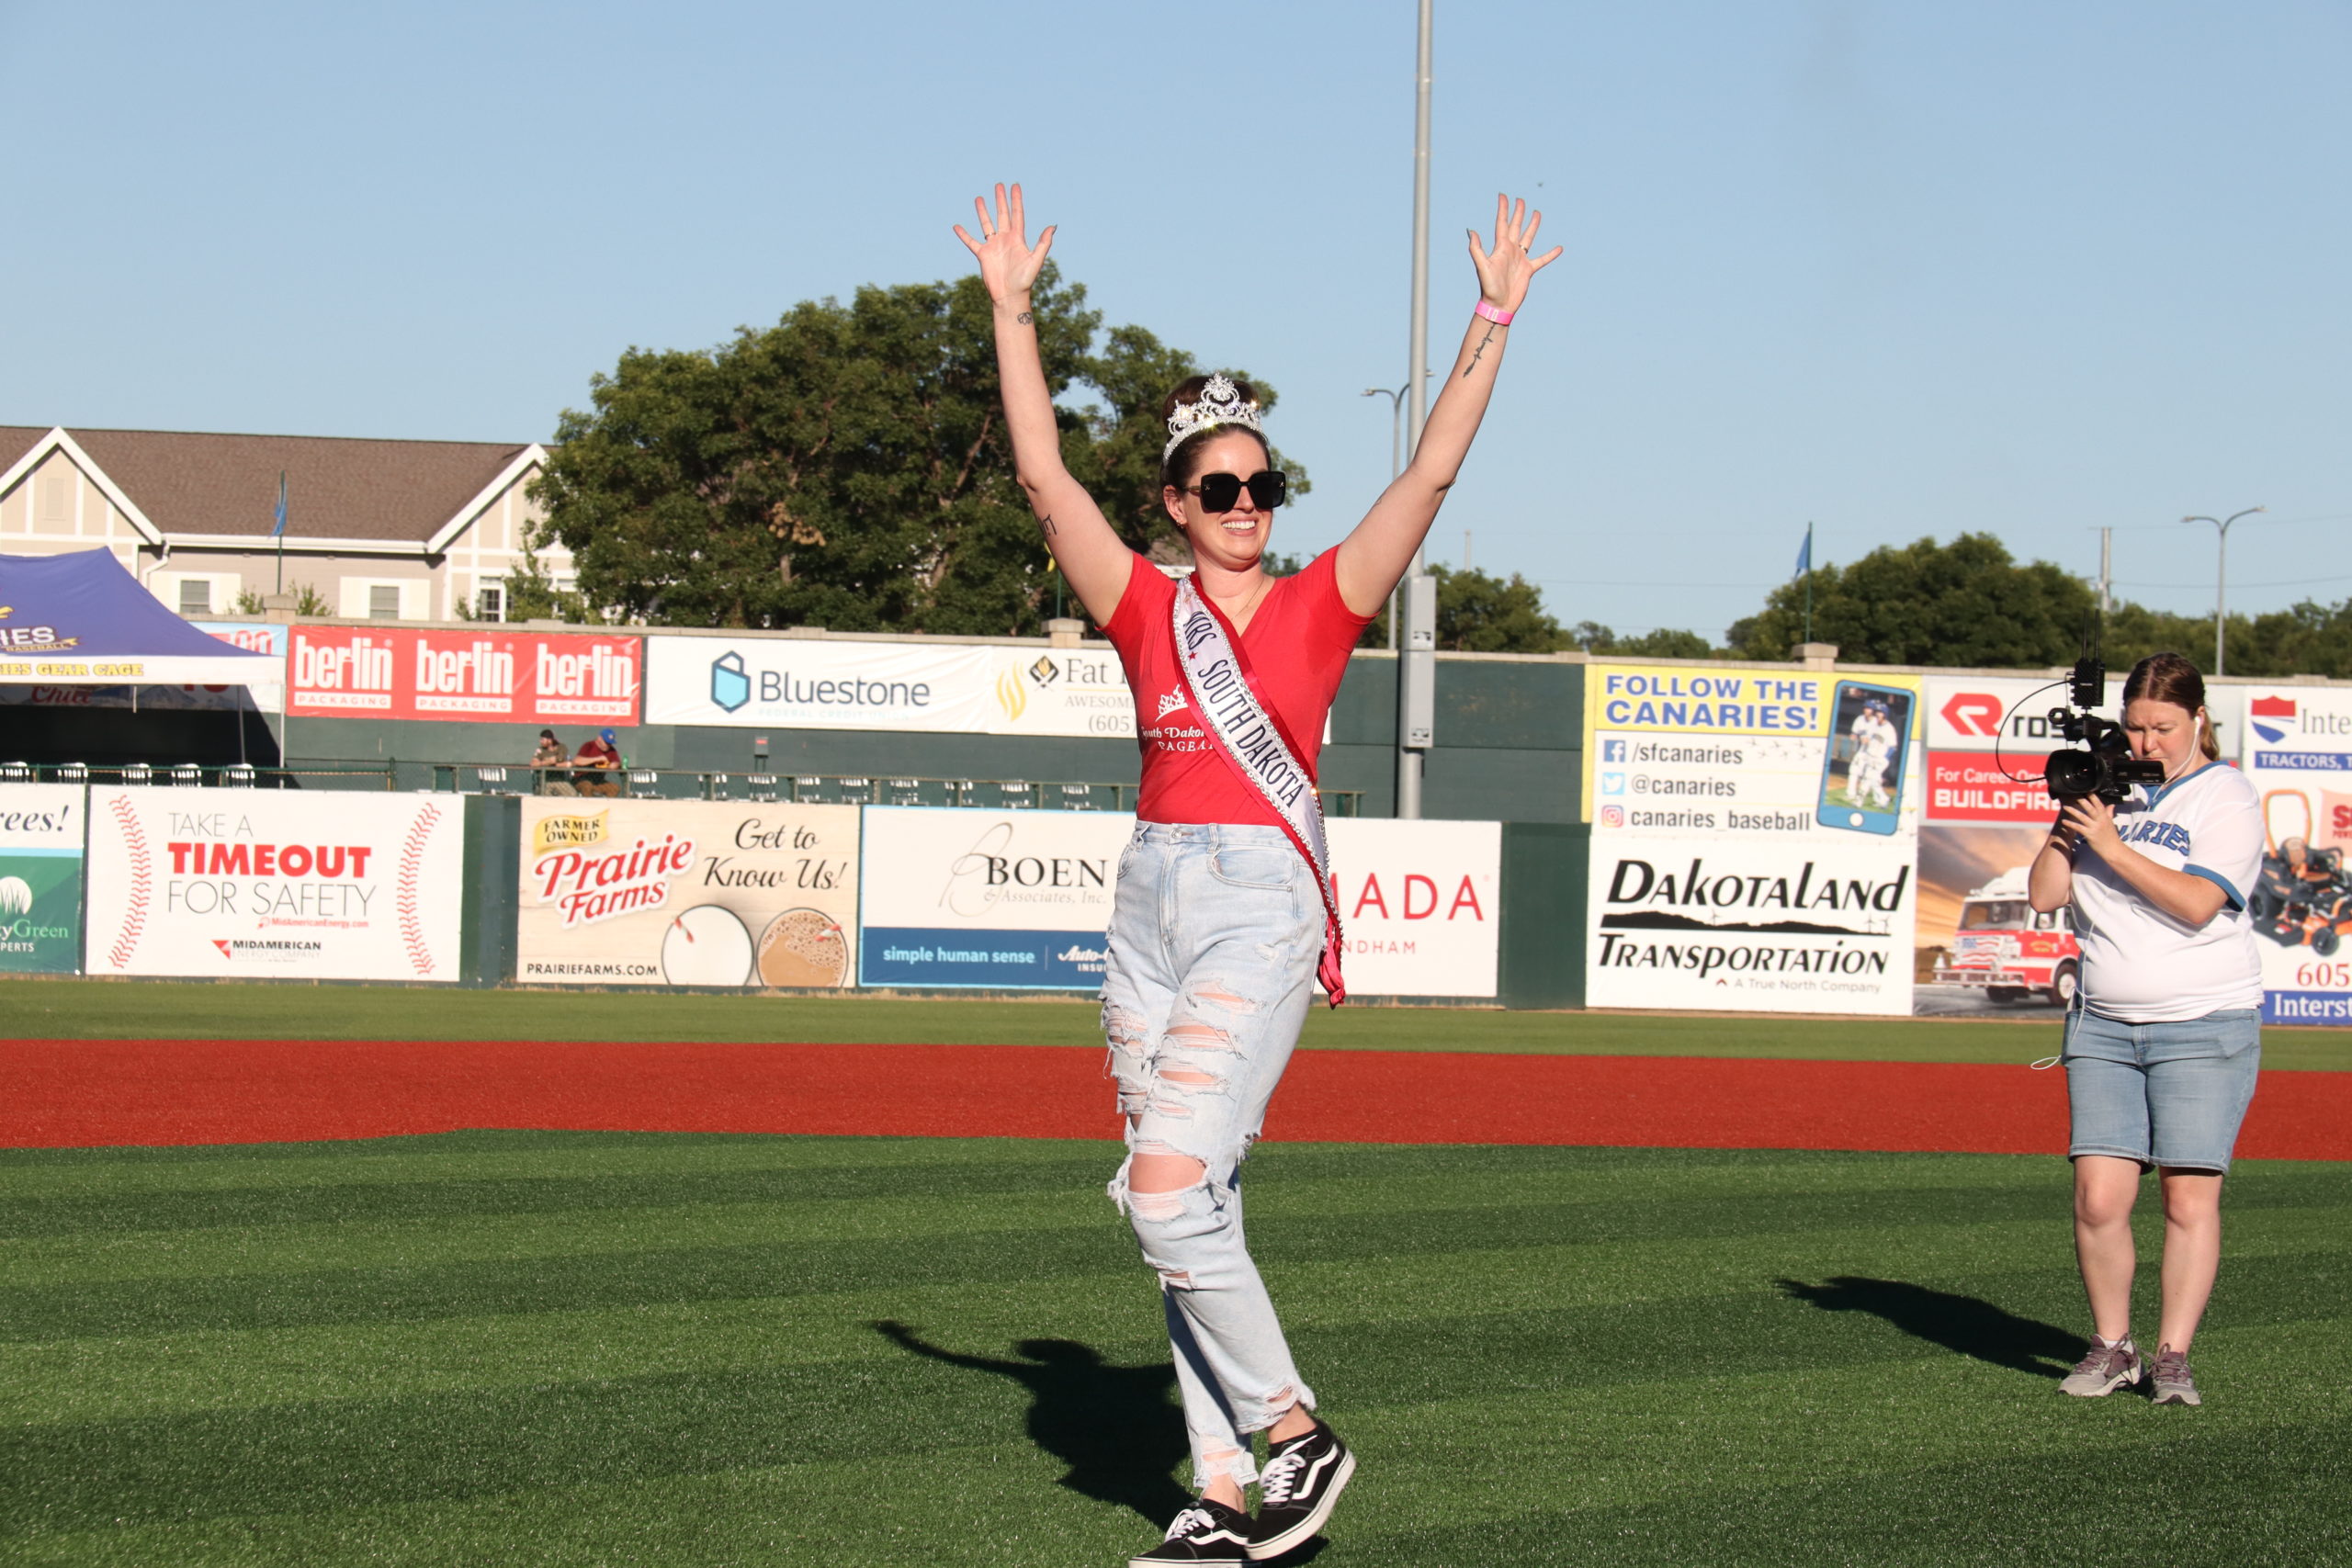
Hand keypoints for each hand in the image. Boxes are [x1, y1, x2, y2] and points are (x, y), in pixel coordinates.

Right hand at [953, 182, 1055, 307]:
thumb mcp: (1036, 260)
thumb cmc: (1024, 280)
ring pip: (987, 224)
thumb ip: (1043, 243)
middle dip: (1001, 200)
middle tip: (999, 185)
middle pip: (1002, 214)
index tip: (1015, 186)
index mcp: (1018, 239)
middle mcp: (1005, 239)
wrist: (1010, 295)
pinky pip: (971, 242)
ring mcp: (993, 246)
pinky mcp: (983, 254)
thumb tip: (1052, 226)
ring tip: (978, 198)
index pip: (1017, 214)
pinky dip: (964, 234)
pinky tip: (957, 226)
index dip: (1016, 200)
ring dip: (983, 211)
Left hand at [1467, 193, 1563, 312]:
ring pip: (1528, 238)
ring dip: (1532, 226)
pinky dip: (1550, 254)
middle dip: (1518, 213)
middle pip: (1515, 226)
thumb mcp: (1482, 267)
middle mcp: (1510, 250)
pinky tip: (1559, 248)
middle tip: (1520, 200)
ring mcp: (1520, 259)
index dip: (1503, 209)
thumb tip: (1471, 231)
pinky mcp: (1528, 270)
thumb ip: (1477, 249)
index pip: (1501, 223)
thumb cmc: (1489, 287)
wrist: (1498, 305)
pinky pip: (1542, 259)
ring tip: (1537, 213)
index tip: (1503, 195)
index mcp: (1500, 247)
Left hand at [2057, 794, 2120, 857]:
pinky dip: (2070, 824)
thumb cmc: (2111, 837)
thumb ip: (2109, 813)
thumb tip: (2112, 805)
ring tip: (2065, 807)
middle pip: (2090, 808)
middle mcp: (2100, 821)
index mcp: (2105, 817)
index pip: (2099, 804)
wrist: (2113, 850)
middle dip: (2082, 801)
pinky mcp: (2089, 835)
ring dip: (2073, 811)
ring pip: (2082, 817)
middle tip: (2074, 794)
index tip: (2087, 790)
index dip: (2093, 797)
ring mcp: (2095, 828)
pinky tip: (2064, 821)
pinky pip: (2078, 828)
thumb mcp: (2111, 823)